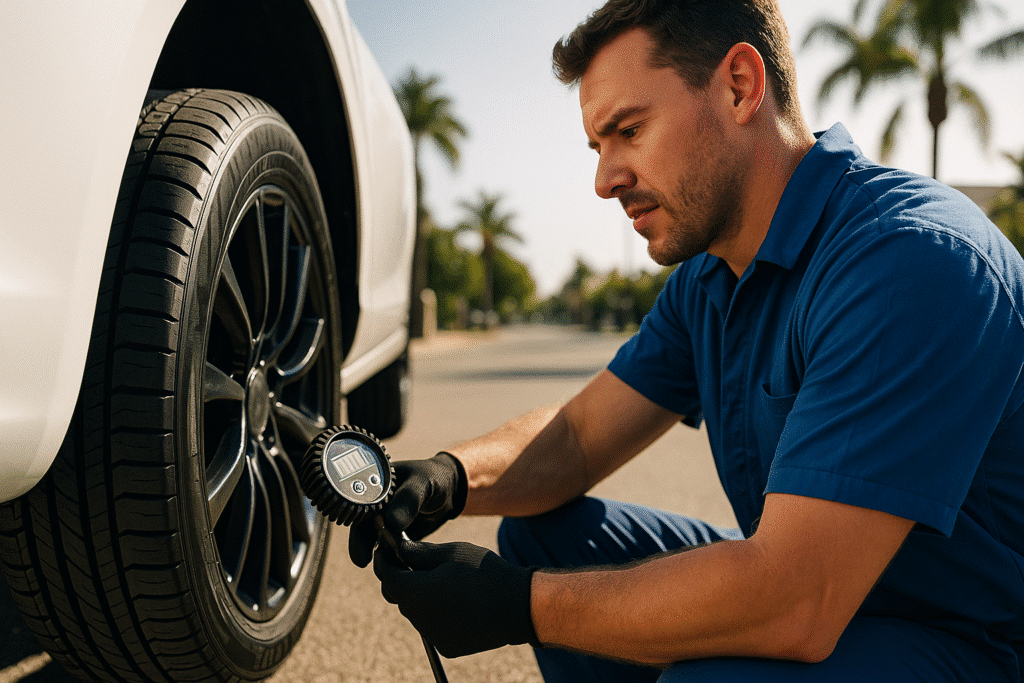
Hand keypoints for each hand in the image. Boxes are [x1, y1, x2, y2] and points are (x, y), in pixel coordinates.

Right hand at [348, 453, 466, 566]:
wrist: (450, 490)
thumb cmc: (435, 478)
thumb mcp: (423, 482)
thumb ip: (408, 499)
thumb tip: (389, 523)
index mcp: (375, 484)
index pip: (357, 502)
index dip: (355, 520)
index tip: (360, 535)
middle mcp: (374, 503)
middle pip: (360, 524)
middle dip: (360, 543)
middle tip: (362, 560)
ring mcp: (382, 520)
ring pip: (371, 540)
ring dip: (373, 553)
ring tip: (381, 568)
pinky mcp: (393, 536)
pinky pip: (386, 549)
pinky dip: (388, 558)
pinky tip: (394, 568)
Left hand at [373, 538, 537, 657]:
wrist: (518, 606)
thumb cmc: (484, 572)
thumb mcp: (451, 552)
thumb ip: (418, 552)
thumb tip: (399, 549)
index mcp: (417, 592)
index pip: (387, 577)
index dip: (385, 561)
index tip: (387, 550)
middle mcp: (420, 618)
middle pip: (399, 596)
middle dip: (403, 579)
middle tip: (415, 562)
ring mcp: (433, 635)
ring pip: (417, 612)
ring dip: (421, 597)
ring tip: (443, 581)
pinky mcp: (447, 646)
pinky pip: (433, 626)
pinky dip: (437, 614)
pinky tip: (456, 601)